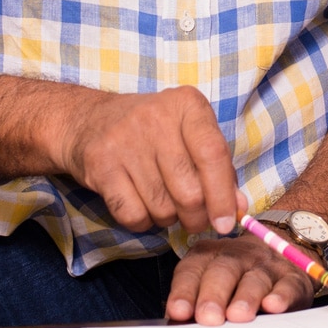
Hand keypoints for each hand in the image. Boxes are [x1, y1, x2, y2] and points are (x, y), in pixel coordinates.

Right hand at [48, 86, 241, 235]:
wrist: (89, 120)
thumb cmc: (154, 132)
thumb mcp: (190, 137)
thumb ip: (219, 169)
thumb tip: (237, 209)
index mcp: (188, 105)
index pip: (212, 154)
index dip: (223, 196)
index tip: (226, 223)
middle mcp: (156, 117)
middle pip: (189, 191)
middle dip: (196, 217)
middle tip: (195, 219)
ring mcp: (124, 140)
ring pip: (162, 208)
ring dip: (169, 219)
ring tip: (164, 203)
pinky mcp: (100, 164)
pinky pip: (132, 214)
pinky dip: (142, 222)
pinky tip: (140, 205)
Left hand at [166, 232, 316, 323]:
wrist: (282, 247)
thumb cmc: (237, 276)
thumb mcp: (210, 282)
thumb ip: (193, 302)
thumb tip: (176, 323)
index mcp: (208, 256)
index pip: (192, 270)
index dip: (184, 291)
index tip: (178, 311)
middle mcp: (237, 256)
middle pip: (223, 271)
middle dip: (213, 295)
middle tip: (208, 317)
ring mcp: (266, 266)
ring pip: (254, 279)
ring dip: (246, 297)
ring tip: (237, 315)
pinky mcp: (292, 278)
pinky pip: (287, 285)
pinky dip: (281, 295)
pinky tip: (273, 305)